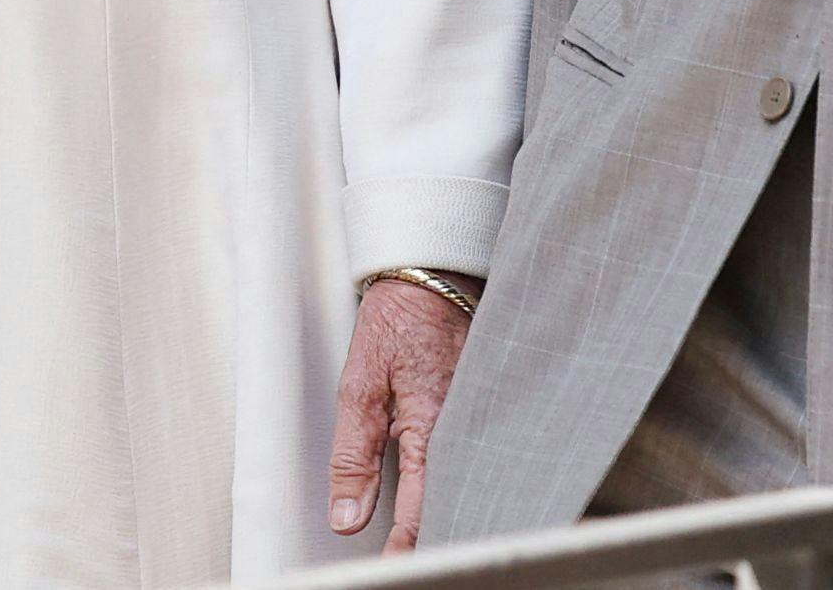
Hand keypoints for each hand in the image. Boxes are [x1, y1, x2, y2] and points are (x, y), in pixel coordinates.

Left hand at [328, 272, 475, 548]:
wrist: (432, 272)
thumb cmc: (395, 321)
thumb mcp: (359, 386)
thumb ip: (353, 456)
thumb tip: (348, 518)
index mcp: (432, 428)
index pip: (423, 509)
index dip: (406, 547)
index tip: (392, 568)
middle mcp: (465, 427)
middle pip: (454, 501)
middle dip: (434, 534)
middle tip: (411, 558)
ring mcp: (480, 414)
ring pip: (467, 479)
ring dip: (450, 508)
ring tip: (430, 537)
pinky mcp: (484, 404)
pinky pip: (476, 452)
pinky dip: (462, 477)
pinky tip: (453, 492)